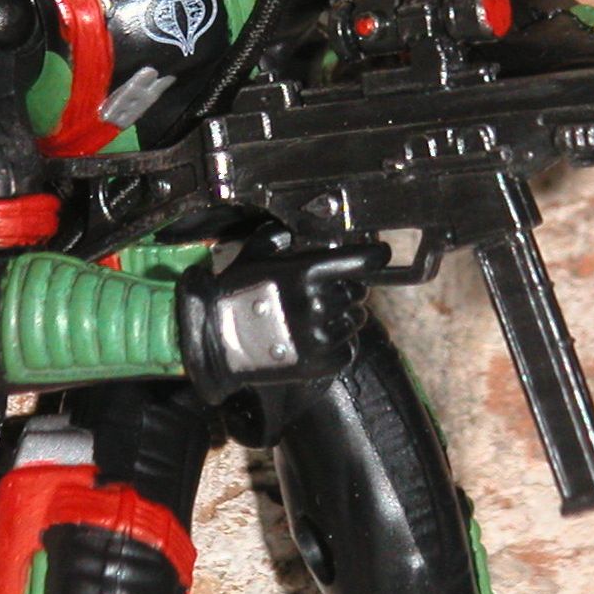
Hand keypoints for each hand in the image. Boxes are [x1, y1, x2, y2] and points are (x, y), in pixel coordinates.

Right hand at [177, 226, 388, 403]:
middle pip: (357, 292)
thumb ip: (275, 238)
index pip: (357, 261)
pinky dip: (340, 344)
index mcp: (305, 273)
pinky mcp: (318, 362)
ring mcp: (319, 335)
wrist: (213, 340)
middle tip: (330, 292)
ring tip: (320, 318)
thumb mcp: (251, 255)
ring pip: (354, 321)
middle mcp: (317, 303)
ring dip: (343, 317)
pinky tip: (320, 339)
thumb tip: (289, 231)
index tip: (381, 254)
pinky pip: (347, 349)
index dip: (374, 256)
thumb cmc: (232, 295)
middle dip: (348, 289)